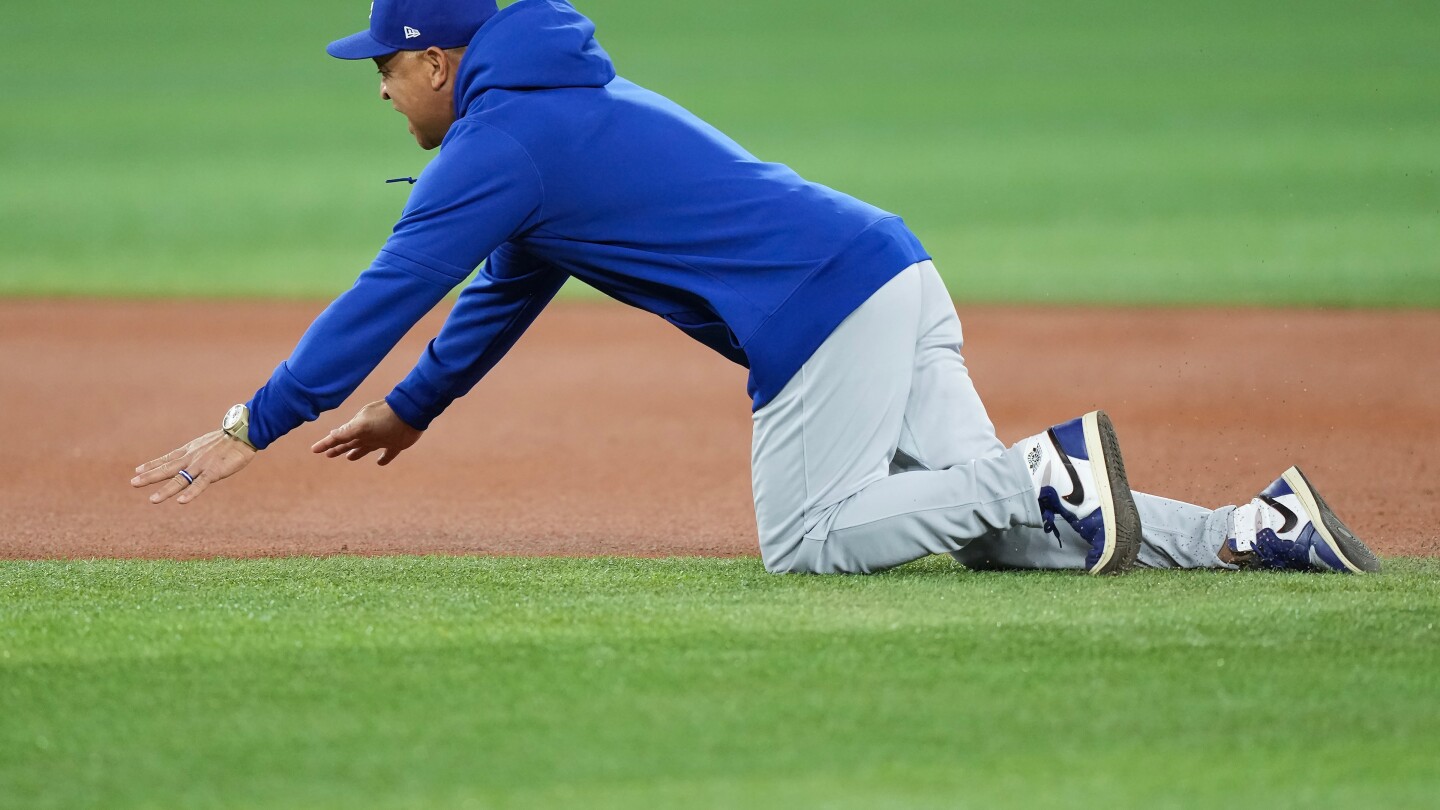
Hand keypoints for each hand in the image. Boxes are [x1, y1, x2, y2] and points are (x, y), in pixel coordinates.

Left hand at [132, 430, 257, 504]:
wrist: (244, 433)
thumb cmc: (230, 438)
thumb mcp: (209, 443)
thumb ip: (201, 451)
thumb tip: (199, 454)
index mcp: (191, 451)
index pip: (167, 458)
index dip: (152, 464)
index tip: (138, 470)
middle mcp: (192, 458)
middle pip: (167, 469)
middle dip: (150, 477)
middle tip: (133, 483)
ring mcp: (201, 466)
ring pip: (180, 480)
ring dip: (166, 490)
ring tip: (152, 500)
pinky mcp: (214, 472)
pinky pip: (200, 484)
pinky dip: (191, 493)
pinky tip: (181, 501)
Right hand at [311, 400, 421, 465]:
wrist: (410, 413)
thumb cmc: (384, 419)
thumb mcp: (362, 425)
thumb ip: (347, 431)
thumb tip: (331, 435)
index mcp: (358, 427)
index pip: (338, 437)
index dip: (326, 443)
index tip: (314, 450)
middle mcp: (368, 433)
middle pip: (350, 443)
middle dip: (339, 448)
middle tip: (328, 455)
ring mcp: (382, 438)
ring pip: (366, 447)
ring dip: (357, 452)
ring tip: (349, 458)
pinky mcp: (397, 444)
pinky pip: (388, 453)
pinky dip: (384, 458)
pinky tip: (380, 463)